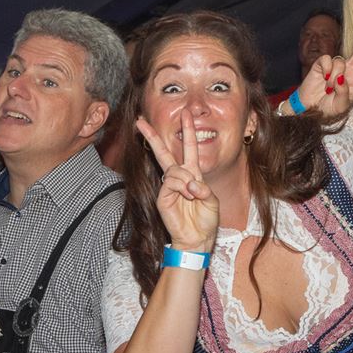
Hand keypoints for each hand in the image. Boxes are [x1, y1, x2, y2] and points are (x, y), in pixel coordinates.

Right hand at [137, 110, 219, 254]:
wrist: (197, 238)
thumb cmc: (206, 220)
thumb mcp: (212, 201)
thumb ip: (203, 189)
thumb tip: (191, 183)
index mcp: (192, 174)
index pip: (188, 148)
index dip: (188, 131)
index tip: (185, 114)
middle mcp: (179, 177)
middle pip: (164, 152)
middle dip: (153, 136)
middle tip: (140, 121)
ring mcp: (169, 187)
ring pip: (173, 169)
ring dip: (186, 179)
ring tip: (193, 194)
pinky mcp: (163, 197)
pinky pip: (171, 182)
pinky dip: (182, 186)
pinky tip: (188, 195)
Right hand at [289, 21, 352, 118]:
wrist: (308, 108)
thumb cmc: (326, 109)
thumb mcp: (340, 107)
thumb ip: (344, 93)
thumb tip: (342, 77)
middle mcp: (350, 70)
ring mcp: (337, 65)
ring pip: (342, 60)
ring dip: (334, 77)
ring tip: (328, 89)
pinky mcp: (323, 63)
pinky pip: (328, 60)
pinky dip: (325, 70)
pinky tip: (322, 79)